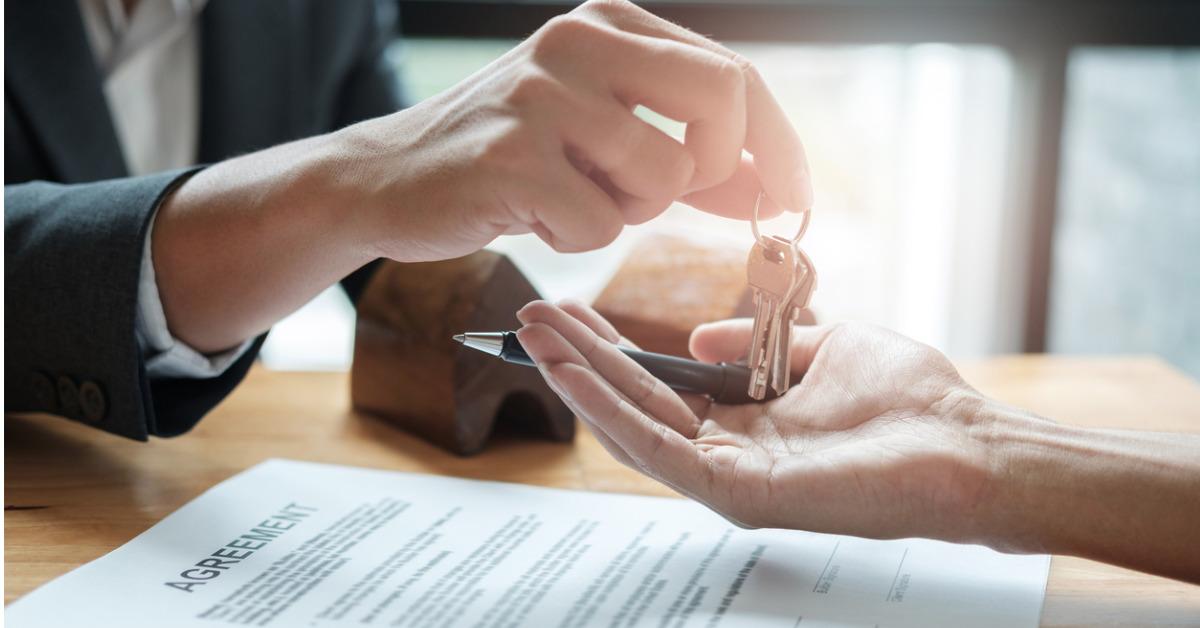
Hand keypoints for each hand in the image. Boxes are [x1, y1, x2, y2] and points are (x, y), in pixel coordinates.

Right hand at [335, 0, 810, 259]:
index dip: (778, 144)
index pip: (734, 73)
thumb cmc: (509, 158)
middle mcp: (578, 40)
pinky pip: (600, 224)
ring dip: (630, 210)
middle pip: (722, 98)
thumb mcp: (602, 135)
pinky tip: (530, 211)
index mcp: (608, 23)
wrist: (388, 178)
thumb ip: (687, 150)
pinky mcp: (511, 154)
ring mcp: (542, 93)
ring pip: (664, 172)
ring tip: (571, 196)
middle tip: (665, 196)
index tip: (797, 199)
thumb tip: (776, 185)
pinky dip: (576, 236)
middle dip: (717, 167)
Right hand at [515, 300, 992, 542]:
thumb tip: (699, 339)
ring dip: (579, 381)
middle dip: (579, 359)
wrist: (969, 444)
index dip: (612, 348)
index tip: (570, 309)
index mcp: (748, 422)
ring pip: (634, 428)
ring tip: (533, 338)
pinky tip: (571, 374)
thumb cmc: (914, 400)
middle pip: (636, 403)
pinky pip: (660, 450)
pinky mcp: (738, 494)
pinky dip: (609, 411)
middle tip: (528, 316)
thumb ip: (760, 342)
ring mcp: (730, 478)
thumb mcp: (828, 346)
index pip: (661, 385)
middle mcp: (730, 453)